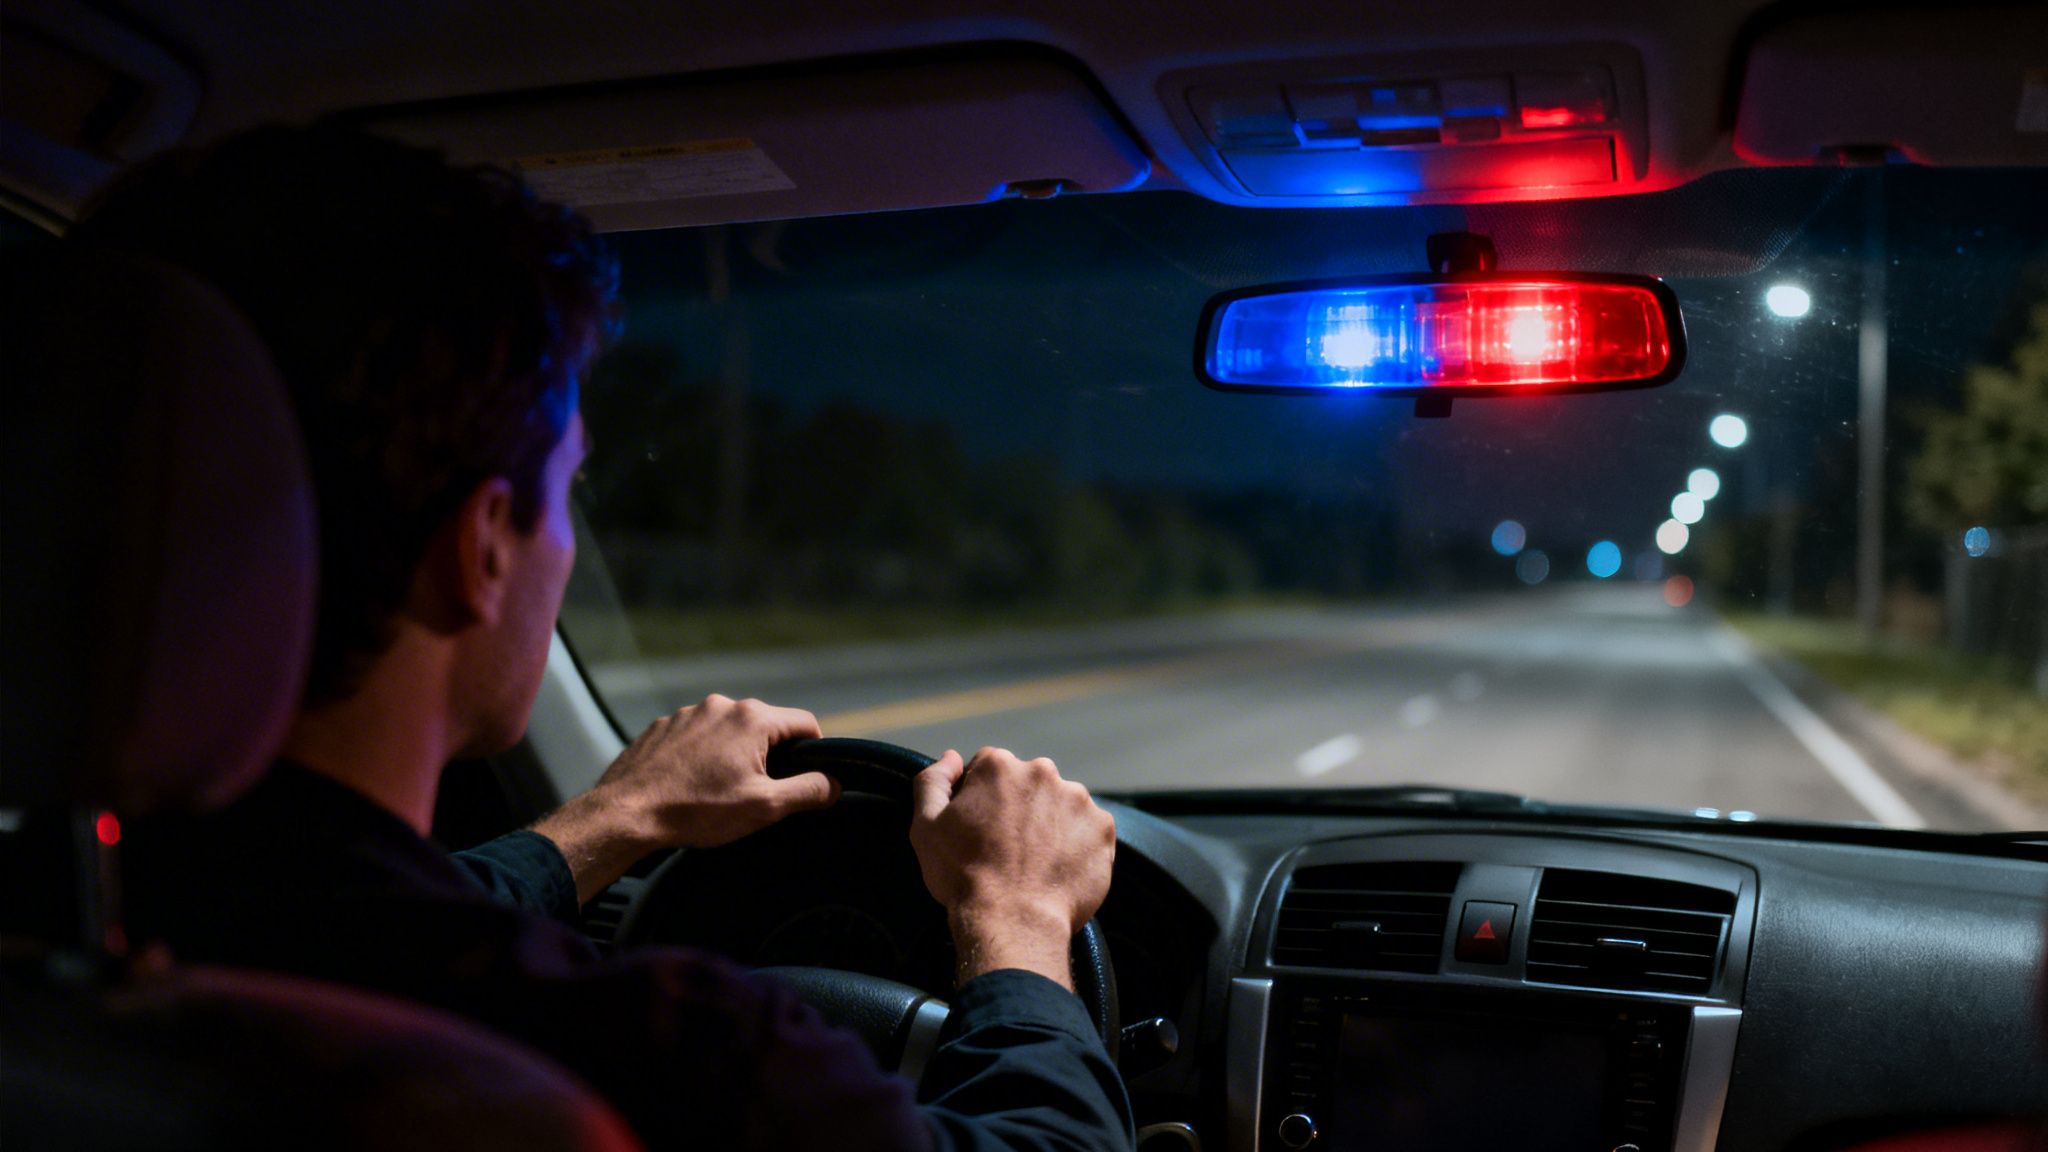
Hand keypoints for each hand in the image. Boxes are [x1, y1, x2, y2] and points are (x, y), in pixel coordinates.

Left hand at [532, 694, 835, 902]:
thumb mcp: (764, 807)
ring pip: (729, 732)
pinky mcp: (663, 727)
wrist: (626, 814)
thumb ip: (808, 791)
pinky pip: (697, 736)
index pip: (805, 724)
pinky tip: (692, 785)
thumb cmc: (694, 811)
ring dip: (733, 756)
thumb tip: (833, 784)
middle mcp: (721, 706)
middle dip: (769, 757)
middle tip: (758, 794)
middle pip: (766, 727)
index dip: (815, 752)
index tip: (808, 778)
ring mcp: (688, 713)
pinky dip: (702, 757)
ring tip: (719, 793)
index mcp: (752, 718)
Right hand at [909, 747, 1114, 989]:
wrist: (1013, 922)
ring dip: (1050, 824)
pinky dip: (1077, 845)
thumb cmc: (964, 876)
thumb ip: (933, 782)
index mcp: (999, 766)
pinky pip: (1088, 830)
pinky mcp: (1103, 828)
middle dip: (1019, 807)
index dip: (981, 800)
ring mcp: (1078, 799)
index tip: (980, 830)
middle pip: (1028, 783)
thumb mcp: (927, 828)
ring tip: (1035, 864)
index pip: (988, 770)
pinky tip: (1057, 870)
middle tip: (1008, 849)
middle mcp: (1042, 772)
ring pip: (1060, 805)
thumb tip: (951, 757)